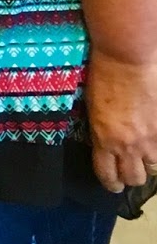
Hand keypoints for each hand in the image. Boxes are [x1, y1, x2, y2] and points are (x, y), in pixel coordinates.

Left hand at [85, 49, 156, 192]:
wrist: (126, 58)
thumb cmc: (103, 76)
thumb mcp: (92, 108)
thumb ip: (100, 131)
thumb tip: (104, 142)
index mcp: (104, 140)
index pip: (107, 175)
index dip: (111, 183)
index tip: (113, 185)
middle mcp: (128, 145)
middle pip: (134, 178)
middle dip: (130, 177)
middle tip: (129, 172)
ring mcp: (150, 138)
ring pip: (153, 168)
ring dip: (148, 164)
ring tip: (144, 157)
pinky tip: (153, 145)